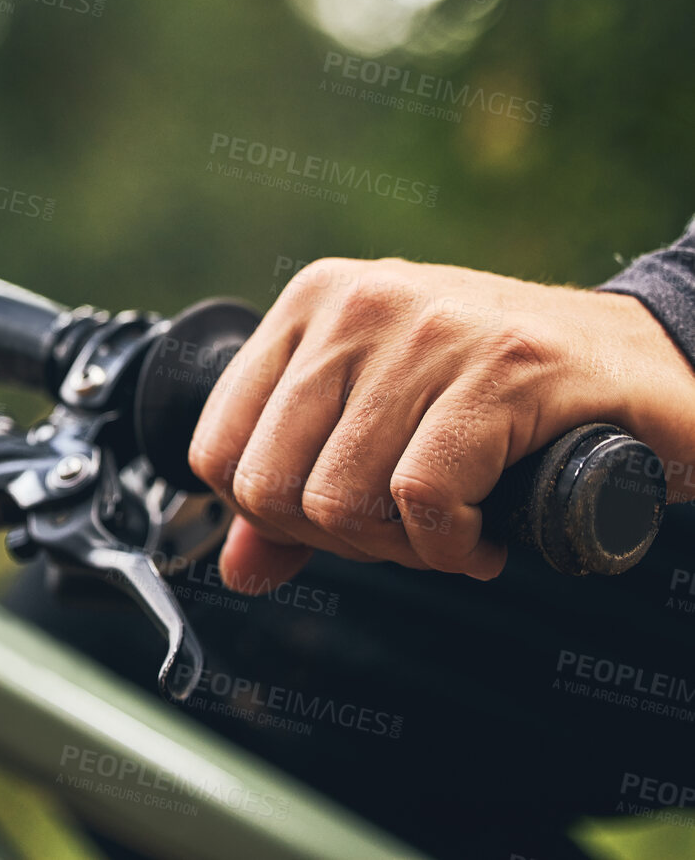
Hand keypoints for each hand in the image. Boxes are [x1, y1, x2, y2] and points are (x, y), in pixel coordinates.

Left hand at [187, 258, 694, 591]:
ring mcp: (429, 328)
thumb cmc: (513, 400)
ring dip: (402, 550)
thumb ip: (299, 496)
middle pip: (271, 485)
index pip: (218, 448)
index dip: (276, 517)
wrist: (657, 368)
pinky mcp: (503, 368)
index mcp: (314, 302)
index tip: (342, 520)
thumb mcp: (384, 427)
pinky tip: (486, 532)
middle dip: (341, 542)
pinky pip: (421, 499)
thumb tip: (236, 566)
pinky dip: (452, 546)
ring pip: (338, 499)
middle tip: (408, 533)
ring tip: (455, 526)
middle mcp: (360, 303)